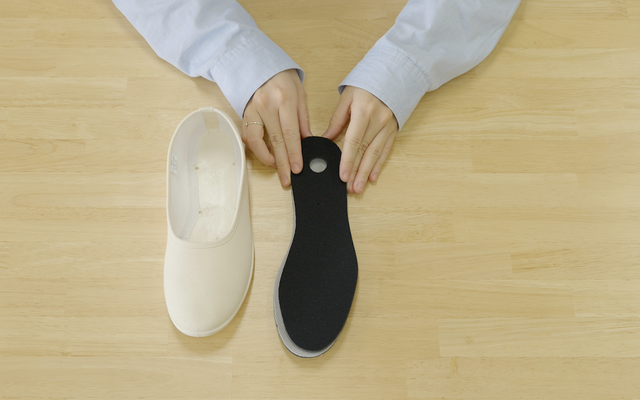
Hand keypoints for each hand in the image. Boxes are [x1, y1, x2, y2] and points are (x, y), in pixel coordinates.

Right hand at [242, 69, 311, 186]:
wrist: (259, 64)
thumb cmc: (282, 78)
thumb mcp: (299, 94)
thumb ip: (303, 119)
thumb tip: (307, 142)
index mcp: (284, 99)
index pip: (290, 133)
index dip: (293, 153)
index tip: (297, 168)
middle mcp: (267, 105)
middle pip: (275, 140)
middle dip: (282, 163)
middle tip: (287, 178)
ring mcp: (253, 109)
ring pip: (256, 141)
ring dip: (266, 158)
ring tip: (275, 167)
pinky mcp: (244, 113)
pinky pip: (247, 135)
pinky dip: (255, 148)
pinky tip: (265, 155)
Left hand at [323, 86, 396, 193]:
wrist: (393, 73)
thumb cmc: (367, 84)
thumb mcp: (347, 97)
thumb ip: (337, 120)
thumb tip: (326, 138)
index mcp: (364, 111)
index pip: (354, 141)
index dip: (348, 160)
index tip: (342, 175)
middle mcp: (378, 120)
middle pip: (365, 151)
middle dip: (357, 172)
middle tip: (350, 188)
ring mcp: (388, 126)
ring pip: (376, 154)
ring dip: (366, 172)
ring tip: (359, 187)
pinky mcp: (393, 130)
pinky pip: (386, 150)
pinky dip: (379, 164)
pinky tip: (373, 176)